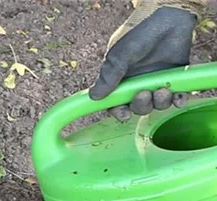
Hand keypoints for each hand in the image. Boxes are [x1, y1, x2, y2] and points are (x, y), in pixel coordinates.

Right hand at [89, 6, 196, 120]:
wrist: (167, 17)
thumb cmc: (139, 32)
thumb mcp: (119, 55)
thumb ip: (108, 76)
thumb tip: (94, 97)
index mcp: (121, 80)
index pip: (116, 103)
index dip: (118, 111)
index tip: (123, 113)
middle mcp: (138, 83)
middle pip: (138, 108)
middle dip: (141, 106)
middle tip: (144, 94)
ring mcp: (157, 81)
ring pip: (157, 104)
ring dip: (159, 103)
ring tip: (162, 90)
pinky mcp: (175, 78)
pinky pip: (177, 97)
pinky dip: (178, 100)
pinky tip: (177, 96)